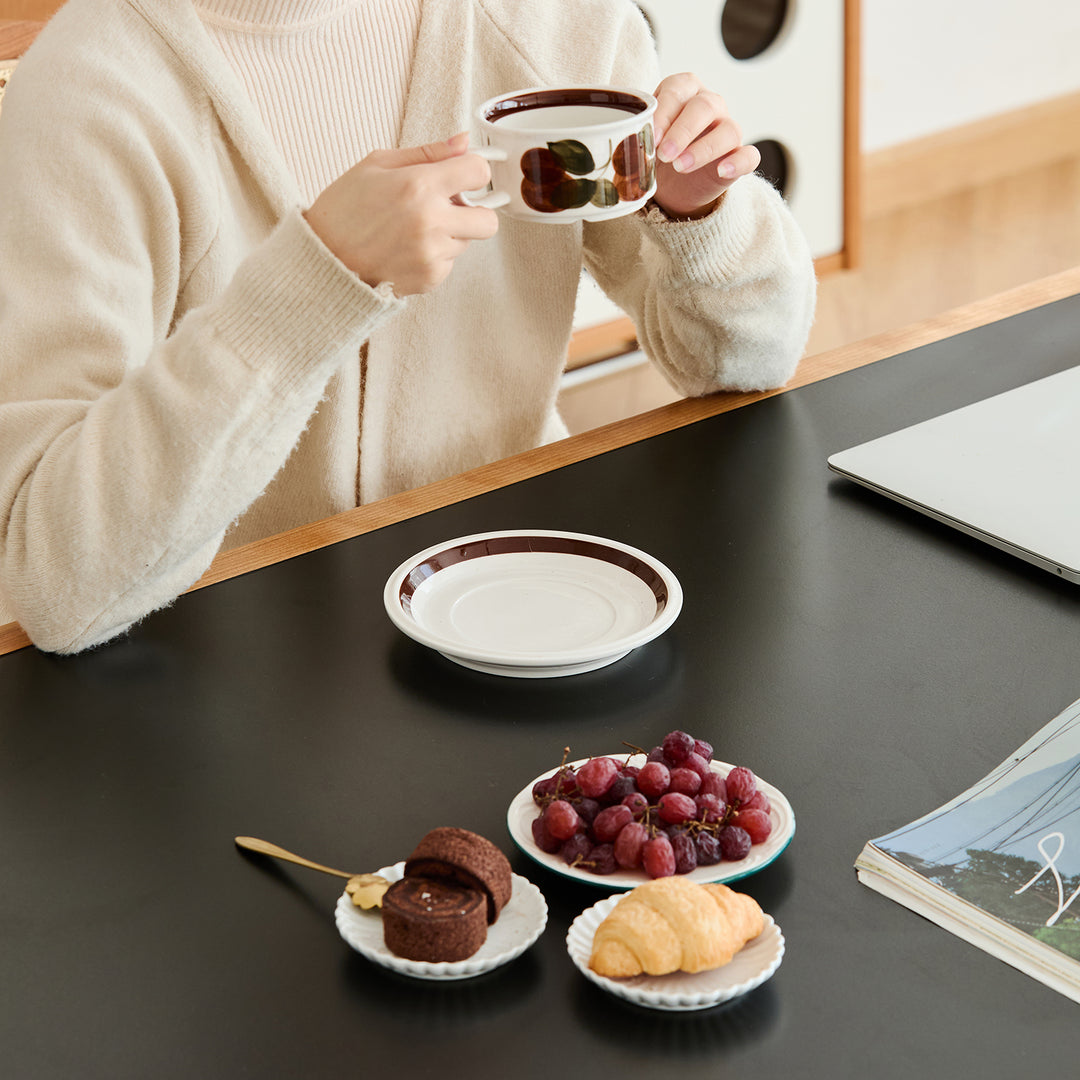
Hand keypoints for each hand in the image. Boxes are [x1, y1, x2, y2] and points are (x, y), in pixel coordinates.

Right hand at [303, 133, 498, 295]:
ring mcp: (433, 254)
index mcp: (419, 186)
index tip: (463, 175)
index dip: (473, 171)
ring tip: (414, 229)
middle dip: (475, 211)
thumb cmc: (344, 210)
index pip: (479, 172)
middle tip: (449, 207)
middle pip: (488, 219)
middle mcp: (431, 222)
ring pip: (467, 242)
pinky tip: (407, 248)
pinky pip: (450, 263)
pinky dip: (435, 255)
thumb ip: (427, 153)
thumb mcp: (377, 165)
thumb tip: (462, 141)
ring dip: (450, 233)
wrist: (323, 260)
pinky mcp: (430, 278)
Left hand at [650, 73, 760, 220]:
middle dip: (682, 131)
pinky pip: (749, 156)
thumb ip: (636, 132)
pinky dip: (738, 162)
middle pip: (704, 107)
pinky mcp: (739, 157)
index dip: (665, 110)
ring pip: (729, 130)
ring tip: (680, 167)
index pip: (677, 89)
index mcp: (684, 92)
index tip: (651, 137)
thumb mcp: (642, 140)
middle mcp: (710, 105)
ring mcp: (727, 130)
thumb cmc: (656, 153)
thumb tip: (621, 137)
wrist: (673, 187)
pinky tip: (722, 171)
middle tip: (663, 154)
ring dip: (704, 149)